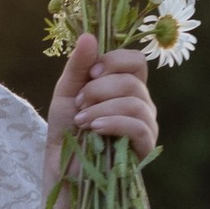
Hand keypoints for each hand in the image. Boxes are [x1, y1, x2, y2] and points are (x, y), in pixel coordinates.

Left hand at [45, 30, 156, 165]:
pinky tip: (95, 130)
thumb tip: (89, 36)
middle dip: (99, 89)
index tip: (91, 74)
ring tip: (82, 121)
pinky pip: (139, 126)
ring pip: (136, 103)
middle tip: (79, 104)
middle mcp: (141, 103)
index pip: (136, 60)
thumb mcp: (66, 94)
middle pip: (133, 80)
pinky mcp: (145, 148)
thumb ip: (78, 67)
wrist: (63, 172)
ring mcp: (146, 126)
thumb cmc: (66, 133)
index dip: (114, 61)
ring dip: (102, 108)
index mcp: (126, 87)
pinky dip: (114, 123)